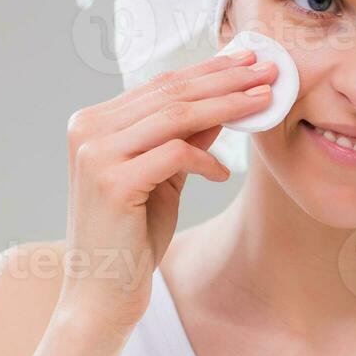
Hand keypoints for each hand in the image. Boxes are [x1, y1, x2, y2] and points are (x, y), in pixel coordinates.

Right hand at [58, 49, 275, 332]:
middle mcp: (87, 129)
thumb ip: (186, 138)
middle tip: (268, 71)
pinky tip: (223, 173)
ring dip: (228, 105)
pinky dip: (205, 159)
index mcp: (93, 122)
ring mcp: (95, 154)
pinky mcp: (112, 181)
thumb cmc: (132, 235)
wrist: (100, 294)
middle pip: (172, 92)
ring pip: (176, 115)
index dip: (209, 70)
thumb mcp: (165, 177)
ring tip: (264, 101)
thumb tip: (225, 102)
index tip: (249, 62)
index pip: (161, 84)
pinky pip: (174, 154)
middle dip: (226, 79)